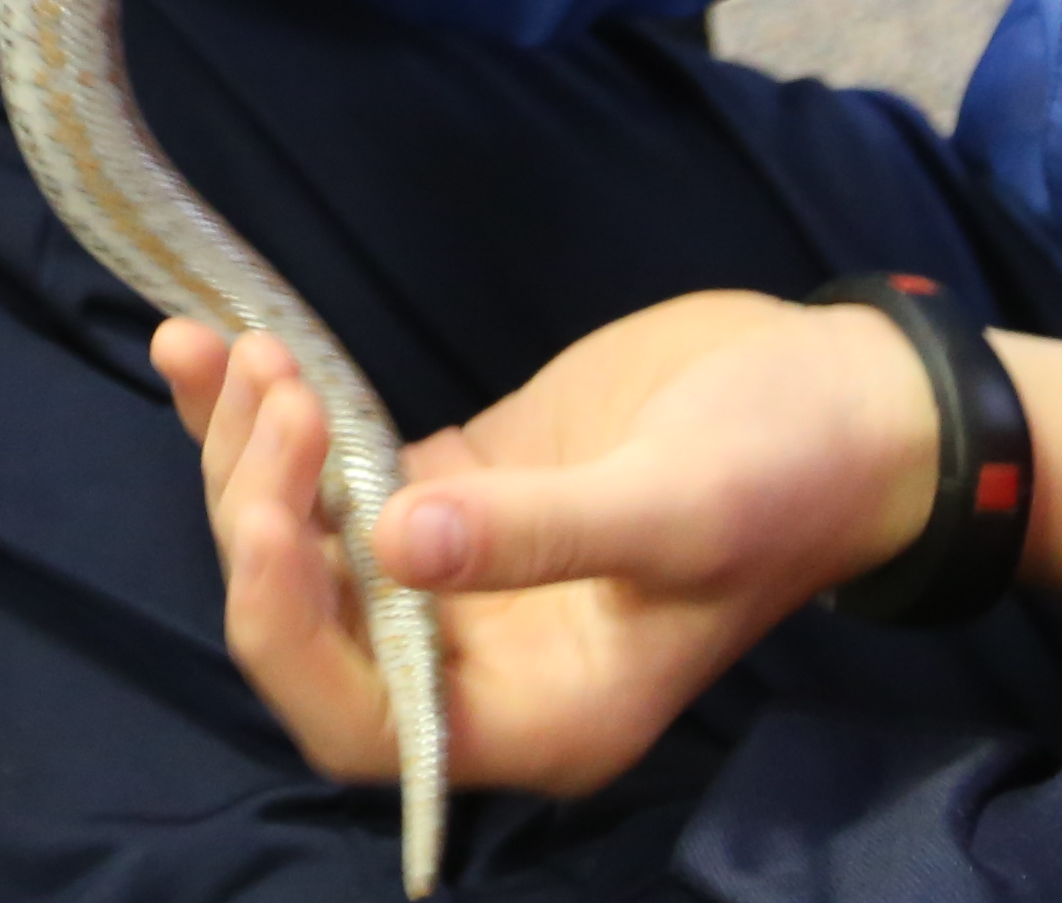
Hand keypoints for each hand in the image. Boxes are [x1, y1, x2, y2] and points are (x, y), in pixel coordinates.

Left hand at [154, 295, 933, 797]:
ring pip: (302, 541)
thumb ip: (539, 533)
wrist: (853, 397)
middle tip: (267, 384)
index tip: (273, 510)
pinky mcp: (452, 488)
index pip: (364, 722)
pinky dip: (267, 414)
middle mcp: (484, 663)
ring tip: (227, 345)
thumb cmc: (792, 468)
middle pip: (308, 627)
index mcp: (542, 713)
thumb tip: (395, 543)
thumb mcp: (677, 503)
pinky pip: (330, 472)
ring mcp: (458, 572)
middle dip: (257, 513)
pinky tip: (207, 339)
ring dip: (243, 450)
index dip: (290, 630)